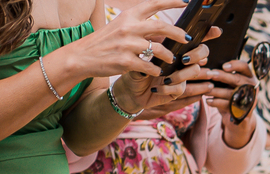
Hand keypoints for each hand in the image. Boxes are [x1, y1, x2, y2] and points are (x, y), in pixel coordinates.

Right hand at [70, 0, 197, 79]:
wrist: (82, 56)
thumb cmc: (105, 42)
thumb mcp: (121, 28)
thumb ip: (141, 28)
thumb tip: (164, 35)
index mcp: (128, 16)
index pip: (153, 4)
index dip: (171, 2)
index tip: (185, 1)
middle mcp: (128, 27)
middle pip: (162, 27)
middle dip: (178, 33)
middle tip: (187, 39)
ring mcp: (127, 45)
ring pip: (158, 50)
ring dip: (169, 56)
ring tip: (171, 60)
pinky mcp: (125, 61)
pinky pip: (149, 66)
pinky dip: (156, 70)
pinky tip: (157, 71)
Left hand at [112, 40, 211, 115]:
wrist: (130, 89)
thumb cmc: (135, 68)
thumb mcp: (140, 53)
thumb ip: (151, 45)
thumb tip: (160, 39)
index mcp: (175, 49)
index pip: (194, 39)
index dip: (208, 34)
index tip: (216, 30)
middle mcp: (182, 61)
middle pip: (203, 53)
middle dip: (197, 54)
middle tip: (183, 59)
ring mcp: (182, 75)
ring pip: (194, 71)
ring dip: (181, 74)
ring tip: (166, 77)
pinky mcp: (178, 90)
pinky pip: (180, 88)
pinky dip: (167, 88)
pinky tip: (156, 88)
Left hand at [199, 60, 260, 144]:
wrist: (239, 116)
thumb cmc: (232, 94)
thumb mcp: (233, 83)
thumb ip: (226, 75)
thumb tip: (209, 67)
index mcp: (249, 77)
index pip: (244, 67)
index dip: (234, 65)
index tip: (223, 66)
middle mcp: (251, 87)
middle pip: (237, 79)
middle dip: (222, 76)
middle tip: (210, 74)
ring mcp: (248, 100)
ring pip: (230, 93)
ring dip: (215, 91)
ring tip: (204, 90)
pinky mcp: (242, 111)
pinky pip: (227, 105)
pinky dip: (216, 102)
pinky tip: (207, 101)